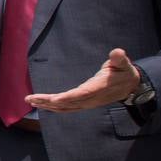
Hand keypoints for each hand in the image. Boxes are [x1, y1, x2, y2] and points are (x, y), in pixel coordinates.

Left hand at [27, 48, 141, 111]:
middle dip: (48, 101)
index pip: (81, 94)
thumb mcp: (123, 64)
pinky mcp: (84, 104)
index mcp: (99, 88)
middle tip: (30, 98)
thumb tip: (117, 52)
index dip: (67, 97)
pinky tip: (43, 105)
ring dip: (47, 105)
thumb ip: (119, 59)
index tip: (53, 99)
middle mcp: (91, 98)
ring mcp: (87, 103)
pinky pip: (68, 108)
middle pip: (67, 102)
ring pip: (65, 107)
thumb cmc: (124, 72)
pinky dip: (55, 107)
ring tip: (31, 101)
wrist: (130, 86)